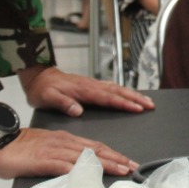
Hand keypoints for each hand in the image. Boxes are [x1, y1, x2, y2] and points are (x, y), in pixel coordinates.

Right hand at [0, 127, 138, 178]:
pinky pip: (63, 165)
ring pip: (85, 157)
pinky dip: (77, 170)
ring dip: (105, 164)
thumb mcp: (45, 150)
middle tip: (133, 167)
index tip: (128, 162)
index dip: (113, 154)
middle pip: (95, 150)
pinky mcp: (42, 160)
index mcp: (65, 140)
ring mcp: (54, 151)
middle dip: (116, 158)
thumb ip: (61, 158)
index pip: (94, 146)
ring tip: (121, 170)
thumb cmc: (19, 148)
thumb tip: (76, 168)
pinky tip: (89, 175)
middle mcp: (63, 143)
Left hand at [20, 66, 154, 117]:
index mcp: (83, 90)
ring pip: (117, 88)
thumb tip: (77, 111)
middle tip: (151, 105)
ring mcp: (92, 84)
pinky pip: (112, 88)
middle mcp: (91, 85)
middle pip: (118, 92)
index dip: (124, 103)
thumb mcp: (47, 98)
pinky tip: (130, 95)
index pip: (108, 98)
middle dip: (136, 98)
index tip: (137, 108)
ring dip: (133, 95)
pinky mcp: (91, 85)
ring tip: (147, 101)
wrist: (38, 77)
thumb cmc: (42, 89)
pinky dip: (124, 91)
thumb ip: (63, 103)